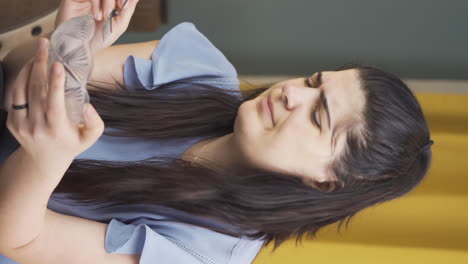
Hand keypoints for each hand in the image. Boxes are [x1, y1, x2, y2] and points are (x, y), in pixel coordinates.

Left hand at [5, 38, 104, 161]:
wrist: (44, 160)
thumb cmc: (72, 143)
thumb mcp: (90, 137)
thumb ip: (94, 122)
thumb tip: (88, 106)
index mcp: (57, 130)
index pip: (54, 104)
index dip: (56, 84)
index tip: (58, 64)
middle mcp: (36, 127)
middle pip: (35, 91)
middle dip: (39, 64)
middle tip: (45, 44)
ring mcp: (21, 124)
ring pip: (20, 90)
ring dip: (28, 68)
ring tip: (37, 52)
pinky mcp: (11, 121)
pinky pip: (13, 95)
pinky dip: (21, 78)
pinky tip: (30, 67)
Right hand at [55, 0, 139, 51]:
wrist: (80, 48)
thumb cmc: (98, 38)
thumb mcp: (118, 25)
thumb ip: (127, 9)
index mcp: (107, 2)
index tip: (123, 5)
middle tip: (116, 9)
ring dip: (107, 2)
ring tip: (105, 16)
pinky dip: (95, 3)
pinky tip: (96, 15)